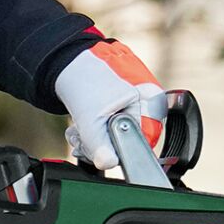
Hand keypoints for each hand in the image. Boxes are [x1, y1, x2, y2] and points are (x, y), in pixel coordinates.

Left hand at [55, 39, 168, 172]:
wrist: (71, 60)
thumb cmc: (86, 78)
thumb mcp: (90, 118)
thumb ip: (99, 145)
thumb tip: (108, 164)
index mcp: (152, 103)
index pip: (143, 143)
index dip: (118, 152)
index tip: (96, 151)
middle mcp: (149, 104)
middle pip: (129, 143)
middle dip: (100, 147)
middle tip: (81, 139)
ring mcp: (136, 106)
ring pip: (116, 139)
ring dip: (92, 142)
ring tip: (78, 131)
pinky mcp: (122, 108)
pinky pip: (112, 130)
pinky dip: (94, 133)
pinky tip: (81, 128)